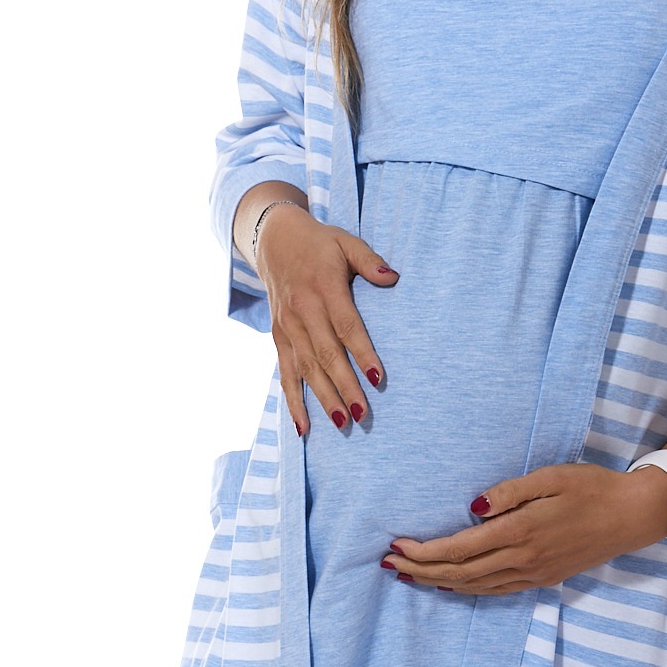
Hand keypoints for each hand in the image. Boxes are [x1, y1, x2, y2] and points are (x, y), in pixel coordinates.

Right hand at [253, 203, 399, 434]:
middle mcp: (303, 310)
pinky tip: (304, 426)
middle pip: (326, 355)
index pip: (346, 326)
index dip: (362, 353)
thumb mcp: (346, 241)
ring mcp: (288, 326)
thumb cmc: (319, 243)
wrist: (274, 240)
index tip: (378, 378)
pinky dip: (293, 400)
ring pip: (306, 369)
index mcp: (324, 288)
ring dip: (324, 398)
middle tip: (363, 415)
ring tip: (343, 423)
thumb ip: (369, 260)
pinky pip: (285, 372)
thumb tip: (393, 277)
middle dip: (345, 387)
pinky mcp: (278, 336)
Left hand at [381, 462, 666, 594]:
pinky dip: (468, 590)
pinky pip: (497, 590)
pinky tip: (453, 586)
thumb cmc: (592, 488)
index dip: (423, 553)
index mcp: (521, 532)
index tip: (397, 547)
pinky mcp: (544, 579)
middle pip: (459, 573)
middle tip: (390, 566)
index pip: (459, 550)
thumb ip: (509, 492)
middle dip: (421, 571)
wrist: (633, 515)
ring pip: (475, 586)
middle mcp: (524, 559)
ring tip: (410, 577)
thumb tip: (471, 508)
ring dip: (439, 583)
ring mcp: (534, 573)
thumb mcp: (550, 477)